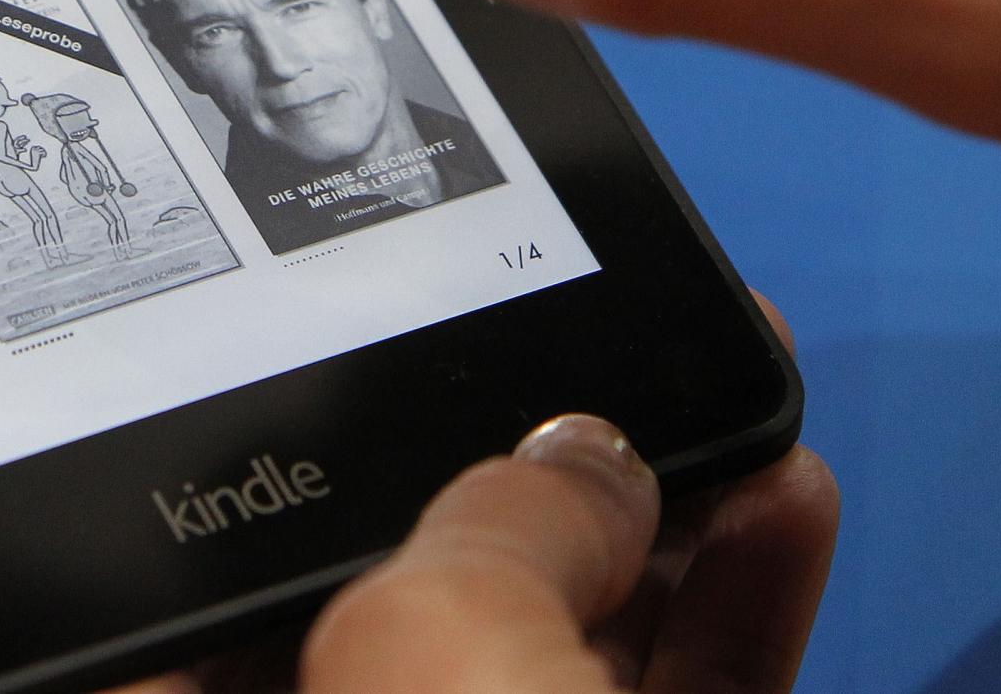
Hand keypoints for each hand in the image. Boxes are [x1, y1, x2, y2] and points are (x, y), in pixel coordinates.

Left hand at [109, 413, 836, 693]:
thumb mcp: (438, 654)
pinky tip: (793, 501)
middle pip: (418, 573)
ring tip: (741, 401)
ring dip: (667, 516)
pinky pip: (673, 691)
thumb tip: (588, 463)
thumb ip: (494, 525)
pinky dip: (734, 604)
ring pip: (566, 636)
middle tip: (613, 344)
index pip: (206, 550)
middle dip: (529, 454)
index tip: (372, 342)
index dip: (281, 435)